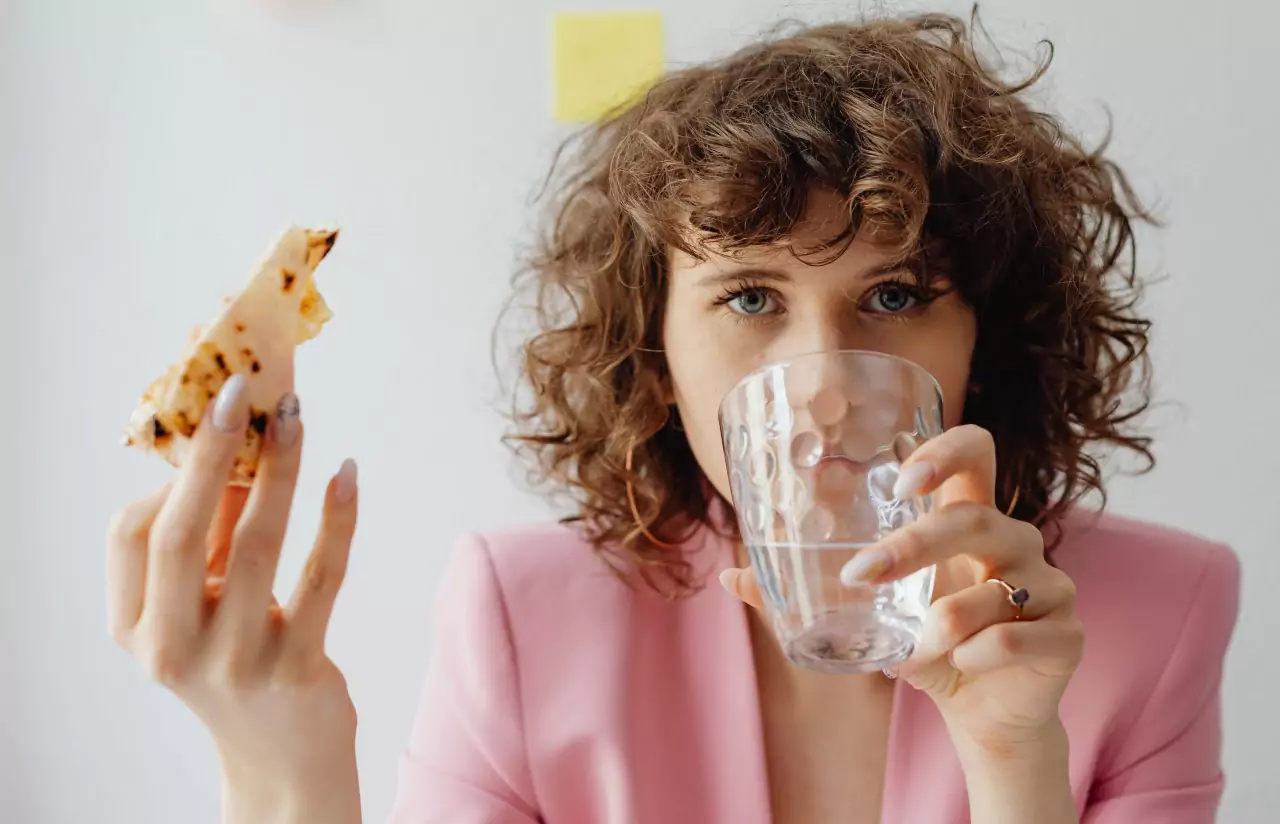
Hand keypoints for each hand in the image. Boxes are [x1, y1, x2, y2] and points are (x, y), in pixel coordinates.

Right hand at [107, 376, 361, 820]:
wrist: (284, 756)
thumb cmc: (240, 657)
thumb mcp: (205, 605)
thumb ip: (212, 535)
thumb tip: (236, 439)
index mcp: (136, 629)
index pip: (131, 534)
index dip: (171, 473)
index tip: (213, 419)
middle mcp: (172, 649)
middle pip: (180, 533)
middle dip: (210, 453)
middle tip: (241, 390)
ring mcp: (234, 663)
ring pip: (257, 545)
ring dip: (279, 469)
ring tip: (296, 416)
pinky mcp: (296, 670)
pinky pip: (322, 578)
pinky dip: (336, 519)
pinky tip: (347, 473)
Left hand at [719, 425, 1083, 759]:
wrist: (985, 714)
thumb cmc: (929, 646)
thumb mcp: (871, 616)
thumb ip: (806, 593)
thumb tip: (729, 576)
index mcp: (971, 520)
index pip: (976, 452)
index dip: (945, 450)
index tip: (900, 479)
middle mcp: (1015, 541)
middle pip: (975, 518)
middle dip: (913, 547)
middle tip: (861, 577)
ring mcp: (1049, 585)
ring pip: (997, 587)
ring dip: (942, 621)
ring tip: (906, 651)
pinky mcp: (1066, 634)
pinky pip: (1022, 636)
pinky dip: (979, 654)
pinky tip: (957, 667)